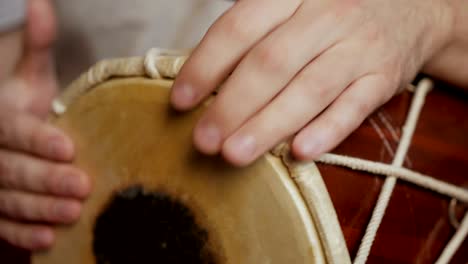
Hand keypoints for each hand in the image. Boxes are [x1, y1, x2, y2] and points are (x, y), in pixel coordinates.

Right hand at [0, 0, 89, 249]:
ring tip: (72, 214)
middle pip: (11, 168)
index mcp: (0, 118)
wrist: (13, 137)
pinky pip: (3, 223)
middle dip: (45, 178)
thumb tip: (41, 4)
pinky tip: (48, 239)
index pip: (13, 130)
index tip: (68, 147)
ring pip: (7, 198)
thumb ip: (35, 47)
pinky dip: (22, 232)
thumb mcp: (31, 77)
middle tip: (81, 185)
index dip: (37, 140)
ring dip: (39, 208)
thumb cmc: (28, 105)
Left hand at [171, 0, 453, 165]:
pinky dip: (327, 130)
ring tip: (234, 154)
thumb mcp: (293, 3)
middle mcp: (327, 15)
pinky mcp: (384, 76)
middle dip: (231, 105)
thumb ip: (254, 32)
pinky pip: (355, 107)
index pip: (239, 28)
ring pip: (309, 89)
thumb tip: (202, 78)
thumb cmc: (331, 9)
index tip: (180, 100)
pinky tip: (298, 152)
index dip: (206, 65)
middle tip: (203, 141)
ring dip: (268, 125)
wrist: (409, 7)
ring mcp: (359, 46)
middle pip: (271, 63)